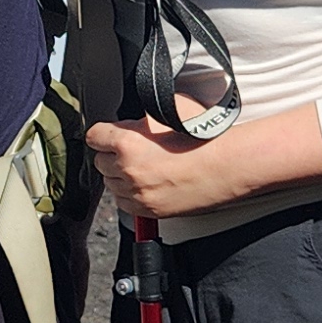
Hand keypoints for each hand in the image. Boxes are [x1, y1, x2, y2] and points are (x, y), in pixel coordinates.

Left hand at [87, 97, 321, 223]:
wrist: (226, 166)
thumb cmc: (203, 137)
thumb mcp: (168, 112)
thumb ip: (141, 118)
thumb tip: (130, 123)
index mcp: (127, 143)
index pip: (95, 136)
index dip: (104, 132)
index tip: (109, 132)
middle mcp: (128, 170)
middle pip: (100, 161)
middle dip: (112, 153)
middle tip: (133, 148)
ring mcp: (137, 193)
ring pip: (111, 184)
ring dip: (120, 174)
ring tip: (143, 166)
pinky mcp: (148, 210)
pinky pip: (124, 202)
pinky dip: (131, 193)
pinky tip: (149, 182)